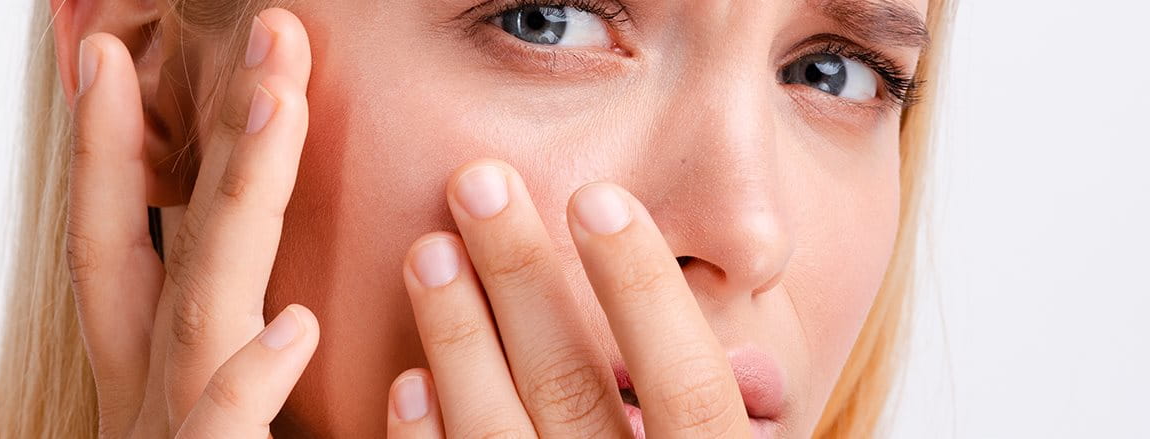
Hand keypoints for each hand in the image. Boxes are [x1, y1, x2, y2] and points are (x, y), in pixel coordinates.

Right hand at [66, 8, 316, 437]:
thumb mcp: (213, 432)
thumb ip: (228, 365)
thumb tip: (284, 307)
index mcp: (142, 382)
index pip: (111, 248)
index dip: (104, 151)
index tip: (105, 52)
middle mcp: (144, 403)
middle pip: (174, 250)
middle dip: (214, 134)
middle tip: (270, 29)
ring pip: (202, 311)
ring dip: (242, 200)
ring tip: (278, 102)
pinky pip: (218, 436)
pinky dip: (246, 381)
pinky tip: (297, 325)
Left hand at [386, 161, 753, 437]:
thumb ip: (724, 402)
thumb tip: (739, 318)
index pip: (688, 385)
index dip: (644, 291)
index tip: (596, 197)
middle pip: (570, 387)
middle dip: (521, 280)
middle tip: (480, 185)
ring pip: (496, 435)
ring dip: (458, 339)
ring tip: (429, 252)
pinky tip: (410, 379)